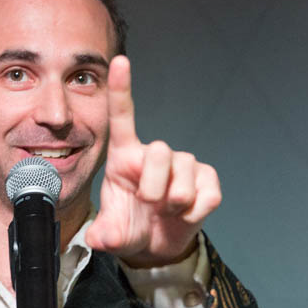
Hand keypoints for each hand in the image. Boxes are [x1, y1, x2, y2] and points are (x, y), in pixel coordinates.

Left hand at [86, 56, 221, 267]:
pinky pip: (207, 194)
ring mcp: (183, 166)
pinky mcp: (207, 180)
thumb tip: (99, 239)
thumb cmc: (128, 228)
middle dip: (153, 185)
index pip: (123, 118)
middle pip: (160, 151)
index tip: (119, 61)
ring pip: (184, 175)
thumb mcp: (110, 234)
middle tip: (148, 204)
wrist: (155, 246)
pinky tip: (184, 215)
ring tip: (165, 212)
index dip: (121, 89)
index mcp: (124, 157)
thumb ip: (103, 235)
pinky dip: (194, 213)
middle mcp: (154, 155)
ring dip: (174, 202)